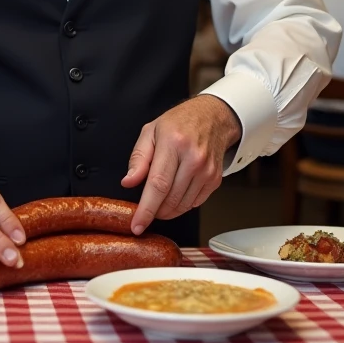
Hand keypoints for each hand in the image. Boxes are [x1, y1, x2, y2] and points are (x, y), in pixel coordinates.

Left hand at [122, 95, 240, 234]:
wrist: (213, 117)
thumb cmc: (179, 123)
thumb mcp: (150, 132)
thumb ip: (138, 158)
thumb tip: (128, 182)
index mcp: (173, 143)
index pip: (158, 184)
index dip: (146, 209)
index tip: (137, 225)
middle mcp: (193, 158)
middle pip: (170, 199)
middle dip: (155, 212)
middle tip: (145, 210)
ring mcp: (207, 170)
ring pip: (183, 205)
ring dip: (168, 211)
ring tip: (159, 201)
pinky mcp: (215, 179)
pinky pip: (195, 203)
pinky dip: (182, 205)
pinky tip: (175, 194)